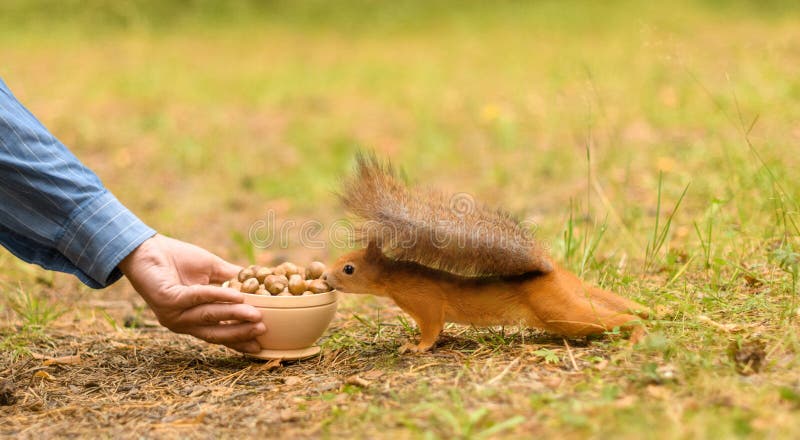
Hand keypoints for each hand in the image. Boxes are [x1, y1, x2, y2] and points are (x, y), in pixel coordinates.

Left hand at [119, 234, 265, 352]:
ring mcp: (173, 313)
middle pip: (215, 333)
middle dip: (240, 333)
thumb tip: (259, 282)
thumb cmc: (177, 259)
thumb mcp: (211, 271)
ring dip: (235, 316)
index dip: (239, 341)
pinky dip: (219, 297)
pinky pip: (198, 298)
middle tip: (263, 330)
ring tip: (257, 315)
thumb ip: (231, 280)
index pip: (218, 335)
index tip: (260, 346)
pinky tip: (238, 295)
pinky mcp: (167, 299)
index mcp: (191, 319)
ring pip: (210, 317)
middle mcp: (182, 322)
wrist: (146, 248)